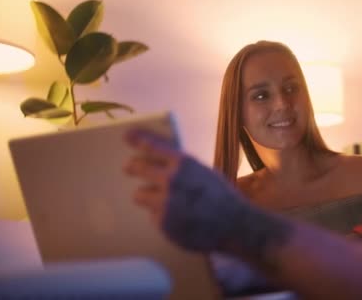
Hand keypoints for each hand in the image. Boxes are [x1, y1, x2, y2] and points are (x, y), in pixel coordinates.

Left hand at [124, 129, 248, 251]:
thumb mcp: (204, 173)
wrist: (234, 225)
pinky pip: (152, 215)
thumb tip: (160, 162)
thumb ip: (182, 168)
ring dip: (147, 196)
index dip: (138, 140)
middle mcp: (171, 179)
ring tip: (164, 201)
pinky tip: (179, 219)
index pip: (153, 146)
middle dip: (132, 167)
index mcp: (184, 163)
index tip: (127, 136)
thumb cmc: (222, 197)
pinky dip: (161, 216)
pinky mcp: (162, 222)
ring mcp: (164, 202)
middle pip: (137, 168)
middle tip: (128, 168)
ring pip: (139, 194)